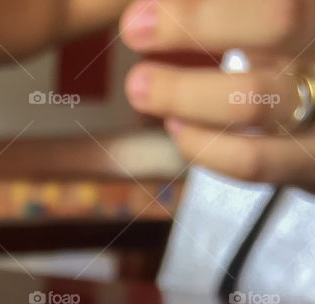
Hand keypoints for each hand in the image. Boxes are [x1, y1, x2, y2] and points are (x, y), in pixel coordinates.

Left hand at [121, 0, 314, 187]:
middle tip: (134, 25)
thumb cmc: (280, 52)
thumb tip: (150, 6)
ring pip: (255, 100)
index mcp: (311, 8)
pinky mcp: (309, 158)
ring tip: (139, 85)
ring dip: (184, 92)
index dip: (204, 1)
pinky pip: (253, 160)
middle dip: (195, 22)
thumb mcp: (254, 20)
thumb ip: (221, 12)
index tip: (147, 4)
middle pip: (281, 17)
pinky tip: (176, 126)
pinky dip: (204, 145)